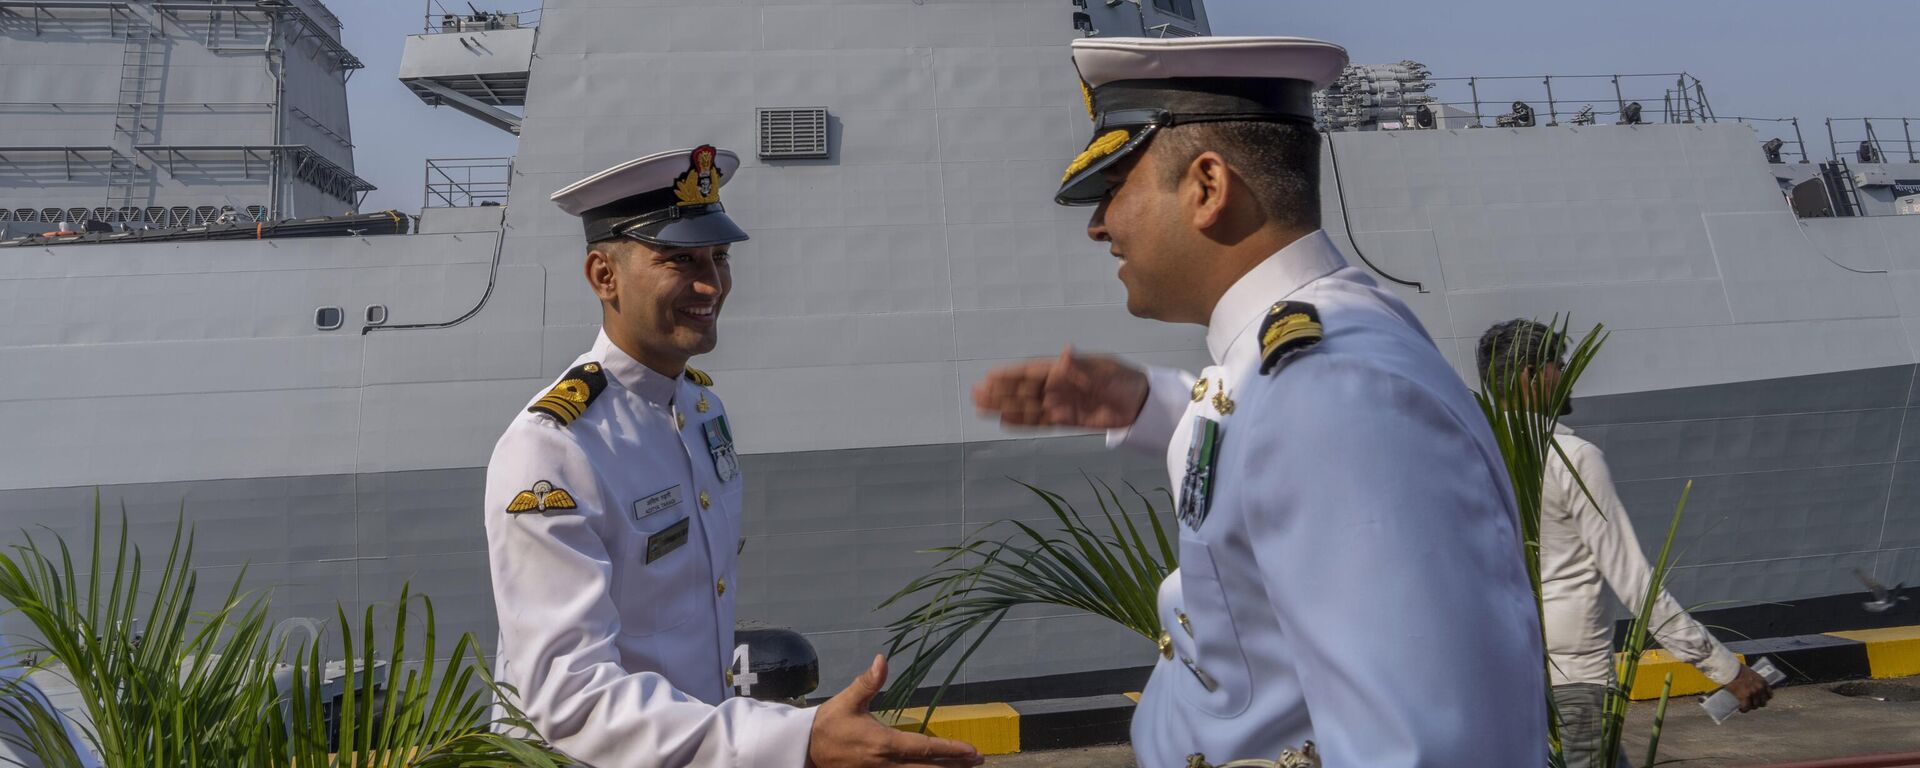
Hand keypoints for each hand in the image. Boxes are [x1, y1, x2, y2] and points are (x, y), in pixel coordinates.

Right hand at [806, 655, 983, 767]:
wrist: (804, 750)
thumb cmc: (828, 724)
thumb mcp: (848, 701)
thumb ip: (868, 682)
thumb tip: (881, 659)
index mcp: (883, 743)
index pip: (924, 747)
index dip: (950, 750)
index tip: (972, 750)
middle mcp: (885, 764)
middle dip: (954, 767)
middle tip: (977, 761)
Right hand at [971, 346, 1148, 429]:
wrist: (1142, 402)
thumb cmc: (1124, 379)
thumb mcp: (1105, 370)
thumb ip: (1082, 365)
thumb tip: (1066, 353)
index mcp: (1064, 369)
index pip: (1031, 372)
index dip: (1010, 375)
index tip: (989, 377)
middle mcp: (1058, 386)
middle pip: (1023, 390)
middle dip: (999, 391)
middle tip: (975, 393)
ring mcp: (1061, 403)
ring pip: (1026, 406)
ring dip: (1004, 406)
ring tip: (981, 408)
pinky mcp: (1068, 420)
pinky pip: (1040, 422)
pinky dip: (1022, 421)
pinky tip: (1004, 420)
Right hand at [1723, 665, 1771, 711]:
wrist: (1730, 669)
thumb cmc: (1738, 669)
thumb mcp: (1751, 673)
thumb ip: (1754, 681)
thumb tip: (1751, 686)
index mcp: (1763, 682)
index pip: (1769, 695)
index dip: (1764, 698)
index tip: (1760, 699)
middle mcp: (1760, 688)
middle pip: (1763, 702)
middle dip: (1757, 704)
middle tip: (1752, 703)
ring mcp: (1752, 693)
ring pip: (1755, 706)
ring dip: (1750, 707)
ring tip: (1745, 706)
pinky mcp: (1744, 696)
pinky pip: (1746, 707)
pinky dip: (1744, 710)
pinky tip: (1741, 709)